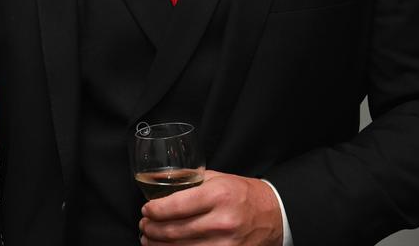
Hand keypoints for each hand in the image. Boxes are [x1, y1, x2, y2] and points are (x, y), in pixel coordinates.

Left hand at [139, 170, 282, 245]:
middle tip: (144, 226)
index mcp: (218, 195)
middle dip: (151, 230)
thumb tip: (155, 180)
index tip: (146, 210)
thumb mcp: (217, 178)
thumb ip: (188, 179)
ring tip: (149, 240)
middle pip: (174, 231)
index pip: (175, 206)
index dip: (154, 210)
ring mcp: (226, 244)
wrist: (274, 215)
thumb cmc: (242, 194)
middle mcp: (222, 221)